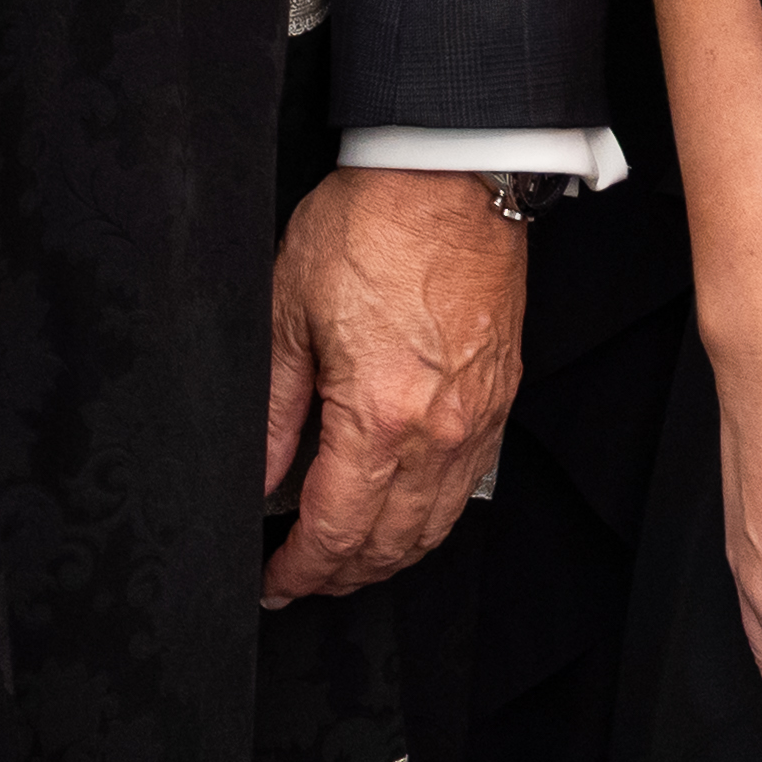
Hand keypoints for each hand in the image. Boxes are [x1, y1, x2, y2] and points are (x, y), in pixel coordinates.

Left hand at [259, 166, 526, 606]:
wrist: (449, 178)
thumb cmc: (370, 225)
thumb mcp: (288, 313)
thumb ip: (274, 410)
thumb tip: (262, 474)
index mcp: (379, 416)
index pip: (336, 530)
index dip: (301, 570)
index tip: (277, 584)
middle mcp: (438, 433)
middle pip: (390, 546)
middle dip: (341, 576)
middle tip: (303, 580)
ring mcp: (477, 421)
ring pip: (434, 528)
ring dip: (388, 558)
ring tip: (346, 560)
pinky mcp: (499, 400)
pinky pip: (466, 488)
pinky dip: (429, 518)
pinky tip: (401, 512)